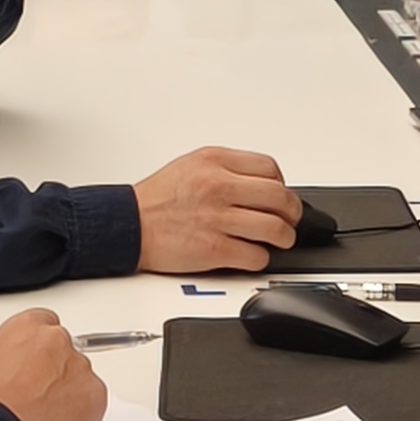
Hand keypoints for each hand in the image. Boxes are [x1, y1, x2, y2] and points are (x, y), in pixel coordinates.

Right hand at [0, 306, 105, 420]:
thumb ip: (0, 359)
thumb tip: (2, 370)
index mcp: (28, 326)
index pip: (43, 324)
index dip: (37, 347)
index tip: (33, 361)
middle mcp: (57, 341)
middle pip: (63, 350)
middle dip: (53, 369)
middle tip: (37, 393)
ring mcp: (80, 367)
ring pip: (79, 376)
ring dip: (68, 391)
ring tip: (44, 415)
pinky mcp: (96, 395)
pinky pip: (93, 401)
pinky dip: (82, 412)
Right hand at [131, 145, 305, 274]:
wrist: (128, 225)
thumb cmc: (157, 199)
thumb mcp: (191, 165)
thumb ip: (227, 169)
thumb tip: (262, 183)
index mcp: (214, 161)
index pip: (269, 168)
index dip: (281, 184)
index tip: (278, 195)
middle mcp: (218, 186)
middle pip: (280, 197)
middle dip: (291, 212)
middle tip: (289, 220)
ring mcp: (218, 218)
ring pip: (276, 229)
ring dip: (283, 238)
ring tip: (278, 240)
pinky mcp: (214, 249)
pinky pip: (256, 256)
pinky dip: (260, 258)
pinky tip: (251, 254)